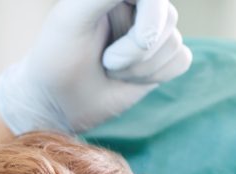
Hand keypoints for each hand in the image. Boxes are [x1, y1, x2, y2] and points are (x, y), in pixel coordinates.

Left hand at [0, 0, 192, 133]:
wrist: (54, 102)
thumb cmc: (56, 58)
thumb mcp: (72, 19)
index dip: (147, 21)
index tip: (114, 51)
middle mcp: (138, 6)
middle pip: (167, 19)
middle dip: (135, 50)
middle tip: (105, 61)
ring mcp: (152, 31)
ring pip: (174, 43)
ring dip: (140, 68)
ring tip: (109, 69)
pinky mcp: (161, 58)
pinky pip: (181, 60)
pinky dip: (154, 75)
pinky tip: (127, 78)